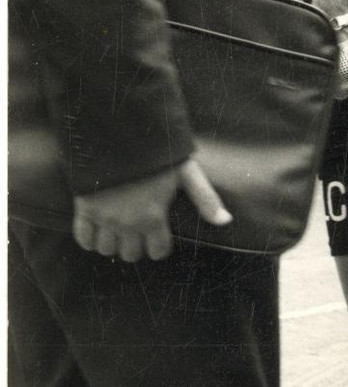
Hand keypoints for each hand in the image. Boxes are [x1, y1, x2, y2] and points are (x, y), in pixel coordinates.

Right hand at [72, 158, 231, 262]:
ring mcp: (103, 218)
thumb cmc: (158, 152)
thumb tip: (226, 221)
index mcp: (152, 218)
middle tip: (140, 231)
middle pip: (131, 255)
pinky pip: (82, 239)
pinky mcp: (84, 208)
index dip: (160, 245)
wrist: (120, 131)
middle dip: (137, 246)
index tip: (160, 234)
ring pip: (107, 250)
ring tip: (120, 228)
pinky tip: (98, 229)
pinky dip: (89, 239)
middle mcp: (127, 224)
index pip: (157, 252)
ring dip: (114, 243)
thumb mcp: (187, 172)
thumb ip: (205, 199)